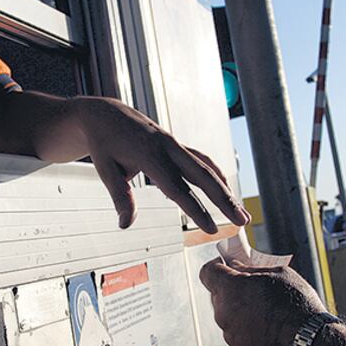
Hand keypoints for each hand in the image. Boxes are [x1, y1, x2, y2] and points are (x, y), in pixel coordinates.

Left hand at [76, 97, 250, 231]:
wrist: (104, 115)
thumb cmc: (104, 144)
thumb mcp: (105, 170)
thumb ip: (120, 197)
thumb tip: (125, 224)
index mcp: (149, 155)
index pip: (178, 189)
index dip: (196, 210)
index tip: (211, 229)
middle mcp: (167, 147)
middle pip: (203, 176)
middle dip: (225, 200)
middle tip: (242, 221)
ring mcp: (174, 143)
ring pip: (207, 166)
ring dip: (225, 188)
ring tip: (239, 211)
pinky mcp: (176, 143)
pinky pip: (201, 159)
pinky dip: (215, 174)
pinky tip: (224, 189)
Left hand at [199, 259, 326, 345]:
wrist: (310, 342)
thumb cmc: (297, 305)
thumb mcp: (277, 273)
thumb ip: (250, 268)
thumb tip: (237, 266)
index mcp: (230, 288)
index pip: (207, 272)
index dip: (217, 267)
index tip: (228, 265)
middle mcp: (224, 312)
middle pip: (217, 294)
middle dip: (231, 288)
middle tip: (251, 286)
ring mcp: (230, 333)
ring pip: (227, 315)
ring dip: (238, 309)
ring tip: (264, 309)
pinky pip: (236, 332)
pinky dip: (246, 327)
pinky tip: (266, 325)